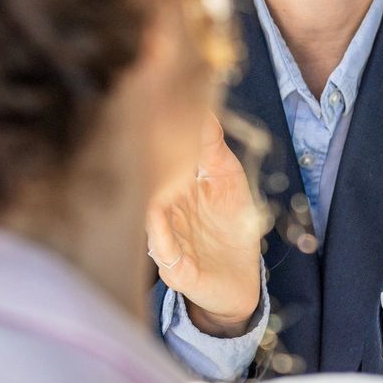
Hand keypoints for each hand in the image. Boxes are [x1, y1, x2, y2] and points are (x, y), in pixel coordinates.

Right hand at [147, 113, 268, 336]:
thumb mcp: (228, 181)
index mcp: (173, 187)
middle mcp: (162, 212)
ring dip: (148, 195)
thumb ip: (213, 149)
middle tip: (142, 129)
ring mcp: (165, 241)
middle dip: (144, 159)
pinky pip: (164, 251)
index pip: (158, 157)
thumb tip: (204, 108)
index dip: (157, 133)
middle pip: (148, 183)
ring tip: (147, 171)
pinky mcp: (176, 269)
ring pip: (149, 216)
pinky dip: (160, 235)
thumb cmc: (230, 228)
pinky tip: (155, 217)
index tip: (156, 101)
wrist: (239, 281)